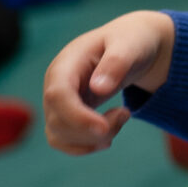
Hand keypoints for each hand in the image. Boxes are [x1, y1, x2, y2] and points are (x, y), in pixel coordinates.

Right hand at [42, 12, 176, 153]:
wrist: (132, 45)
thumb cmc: (131, 41)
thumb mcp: (130, 45)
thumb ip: (116, 63)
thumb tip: (98, 88)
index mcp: (66, 64)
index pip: (57, 95)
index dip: (77, 117)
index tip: (104, 129)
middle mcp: (55, 84)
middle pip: (58, 121)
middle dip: (94, 130)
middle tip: (125, 114)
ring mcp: (59, 102)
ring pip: (60, 136)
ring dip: (93, 139)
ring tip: (121, 118)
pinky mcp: (66, 115)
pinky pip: (64, 141)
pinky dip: (86, 146)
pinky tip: (109, 134)